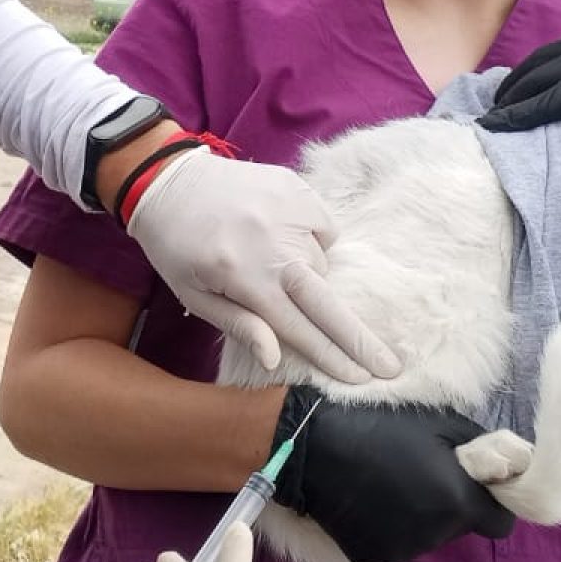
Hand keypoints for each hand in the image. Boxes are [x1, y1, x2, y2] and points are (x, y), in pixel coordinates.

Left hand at [128, 146, 401, 383]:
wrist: (169, 182)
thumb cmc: (177, 248)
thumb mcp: (194, 296)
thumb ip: (239, 325)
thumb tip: (276, 357)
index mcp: (244, 278)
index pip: (298, 328)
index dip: (331, 357)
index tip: (360, 379)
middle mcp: (273, 246)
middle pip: (328, 302)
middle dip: (360, 340)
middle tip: (391, 366)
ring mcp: (289, 212)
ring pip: (322, 264)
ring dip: (310, 276)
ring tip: (273, 263)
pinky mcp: (298, 188)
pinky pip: (325, 227)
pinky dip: (314, 239)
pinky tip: (285, 235)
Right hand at [270, 386, 514, 561]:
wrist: (311, 446)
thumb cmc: (379, 424)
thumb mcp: (439, 422)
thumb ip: (479, 448)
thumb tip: (502, 463)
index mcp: (456, 502)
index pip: (501, 523)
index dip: (494, 503)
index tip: (478, 485)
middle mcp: (434, 535)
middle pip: (462, 528)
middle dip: (454, 506)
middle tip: (427, 474)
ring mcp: (401, 551)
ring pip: (429, 537)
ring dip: (423, 516)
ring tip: (393, 483)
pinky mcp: (372, 558)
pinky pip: (397, 544)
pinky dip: (392, 527)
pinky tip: (371, 500)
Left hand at [476, 11, 560, 189]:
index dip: (537, 72)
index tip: (518, 90)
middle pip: (542, 60)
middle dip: (515, 84)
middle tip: (494, 105)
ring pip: (537, 80)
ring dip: (509, 101)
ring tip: (490, 119)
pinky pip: (543, 103)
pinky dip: (516, 116)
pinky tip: (495, 127)